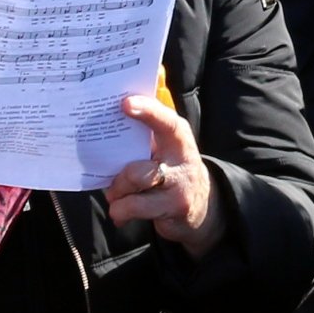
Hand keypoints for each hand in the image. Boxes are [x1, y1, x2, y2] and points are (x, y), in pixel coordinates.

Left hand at [105, 83, 219, 252]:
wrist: (200, 205)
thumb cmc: (171, 168)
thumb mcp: (166, 144)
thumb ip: (148, 126)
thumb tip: (127, 99)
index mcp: (177, 137)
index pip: (166, 121)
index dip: (147, 110)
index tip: (126, 103)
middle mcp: (182, 158)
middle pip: (140, 166)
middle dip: (119, 178)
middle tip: (112, 182)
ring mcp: (179, 186)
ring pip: (135, 182)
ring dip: (117, 192)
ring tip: (116, 196)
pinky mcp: (174, 208)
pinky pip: (133, 207)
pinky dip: (120, 211)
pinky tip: (121, 213)